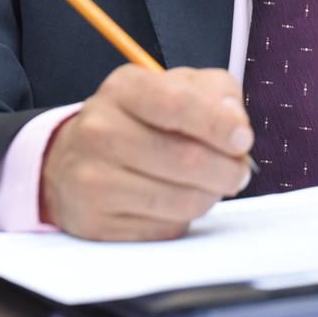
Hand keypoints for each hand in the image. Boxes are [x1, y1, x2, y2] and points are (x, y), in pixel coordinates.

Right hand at [42, 65, 254, 240]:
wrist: (73, 159)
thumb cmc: (141, 120)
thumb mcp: (176, 87)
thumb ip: (216, 93)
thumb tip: (236, 126)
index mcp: (123, 88)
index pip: (177, 103)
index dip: (219, 124)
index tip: (243, 140)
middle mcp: (100, 130)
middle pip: (185, 159)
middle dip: (227, 170)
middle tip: (239, 172)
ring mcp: (92, 179)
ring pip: (179, 200)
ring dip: (210, 196)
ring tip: (211, 185)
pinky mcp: (96, 223)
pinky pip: (164, 229)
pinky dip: (183, 218)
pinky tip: (175, 201)